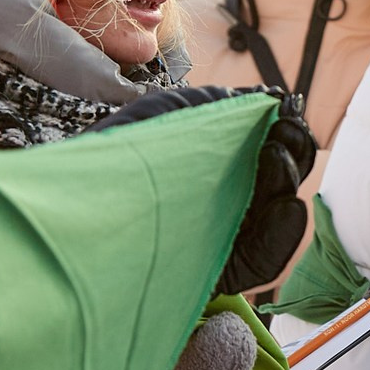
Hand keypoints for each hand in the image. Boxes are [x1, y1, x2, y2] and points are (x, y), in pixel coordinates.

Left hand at [87, 85, 316, 294]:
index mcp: (211, 164)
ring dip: (289, 180)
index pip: (262, 148)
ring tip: (277, 155)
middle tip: (288, 128)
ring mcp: (226, 236)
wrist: (77, 221)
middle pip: (279, 177)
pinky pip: (268, 259)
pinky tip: (286, 205)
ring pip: (280, 212)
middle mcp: (222, 198)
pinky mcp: (225, 273)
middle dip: (291, 149)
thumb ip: (210, 106)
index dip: (280, 128)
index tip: (285, 109)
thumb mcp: (158, 116)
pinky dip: (285, 232)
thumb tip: (262, 97)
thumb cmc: (110, 165)